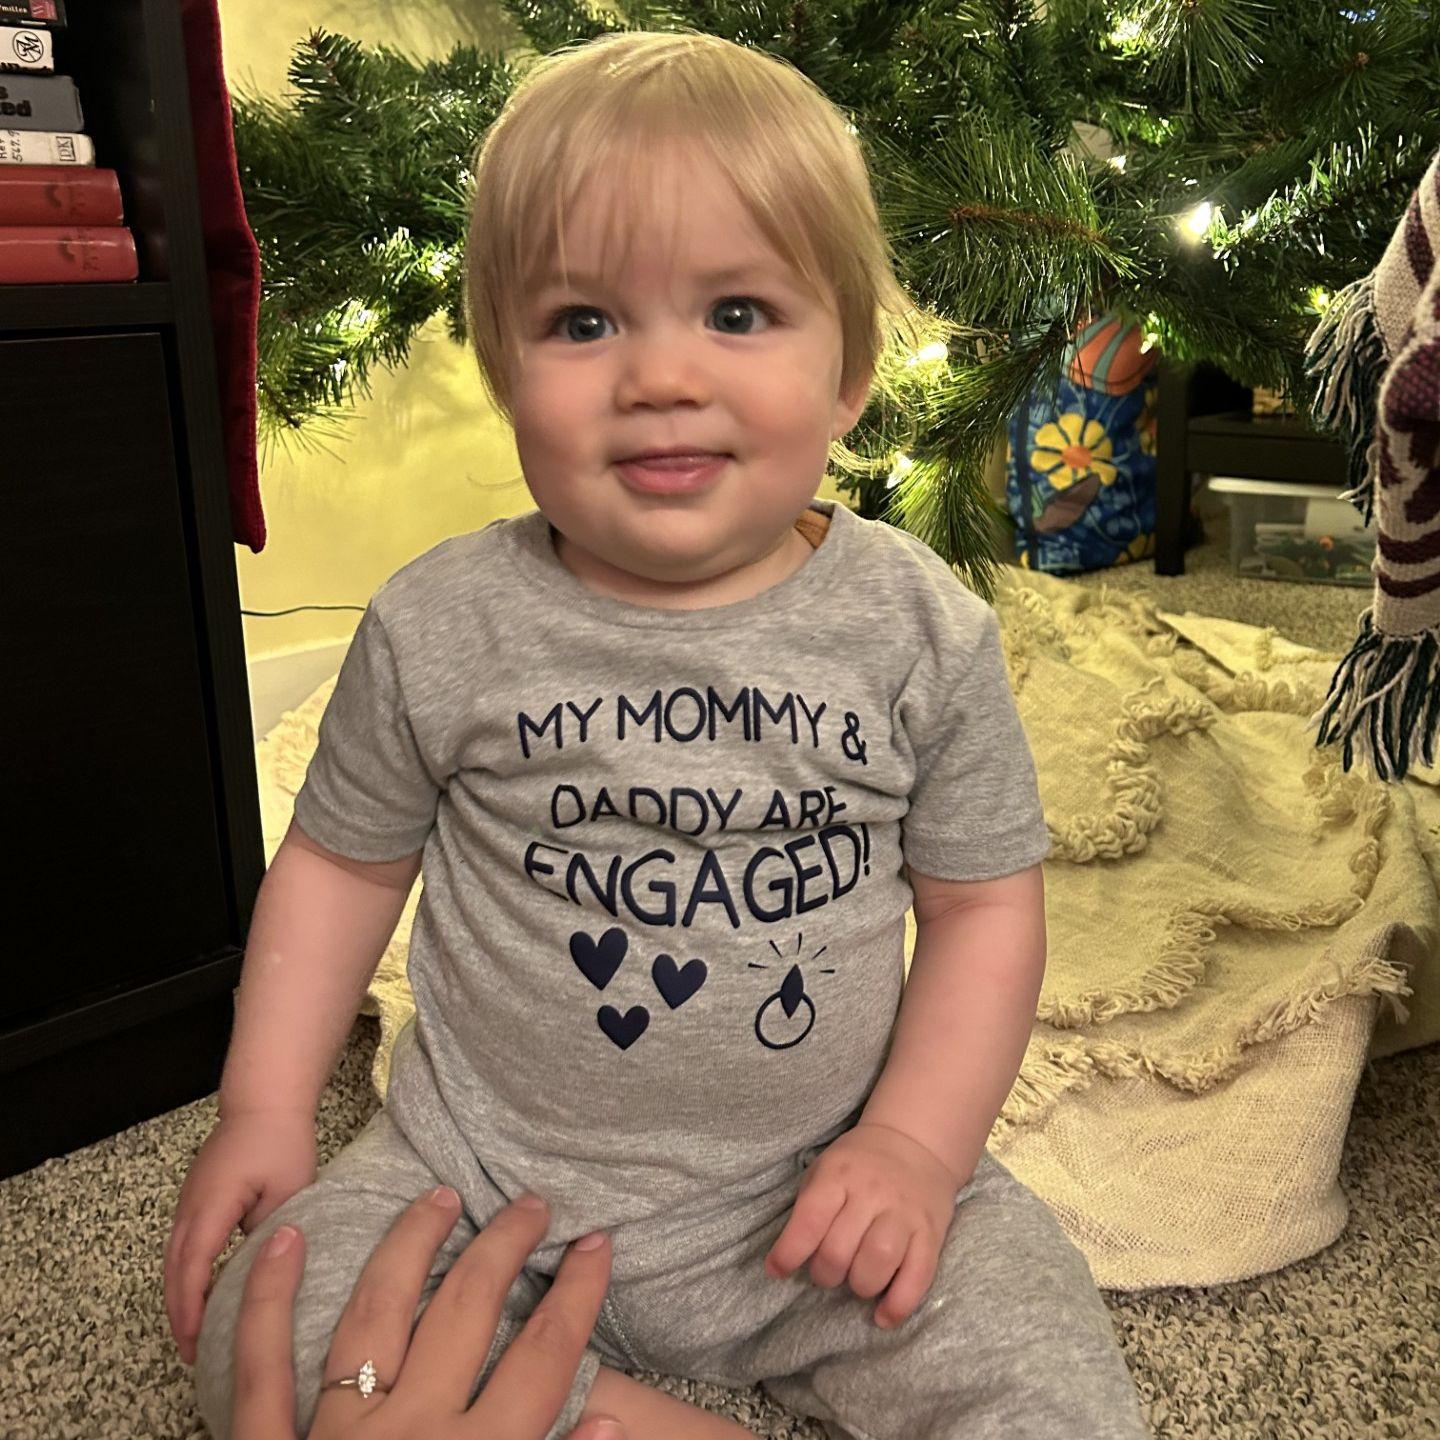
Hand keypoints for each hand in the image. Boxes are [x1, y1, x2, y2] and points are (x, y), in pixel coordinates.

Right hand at [166, 1110, 317, 1364]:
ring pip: (173, 1260)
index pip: (194, 1266)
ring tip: (195, 1333)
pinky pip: (182, 1246)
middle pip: (173, 1270)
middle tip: (193, 1353)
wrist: (265, 1100)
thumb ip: (271, 1232)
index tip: (195, 1340)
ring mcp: (187, 1203)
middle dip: (179, 1314)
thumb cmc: (281, 1141)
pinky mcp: (194, 1200)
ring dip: (179, 1296)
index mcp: (211, 1205)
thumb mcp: (289, 1190)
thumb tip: (261, 1271)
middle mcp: (189, 1208)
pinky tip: (203, 1292)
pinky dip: (185, 1275)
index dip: (192, 1307)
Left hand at [233, 1189, 627, 1439]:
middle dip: (506, 1247)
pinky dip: (267, 1301)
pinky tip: (285, 1239)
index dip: (577, 1293)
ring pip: (377, 1312)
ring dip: (412, 1246)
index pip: (545, 1359)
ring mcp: (334, 1438)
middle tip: (533, 1204)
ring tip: (442, 1197)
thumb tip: (607, 1424)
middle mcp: (411, 1435)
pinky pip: (259, 1368)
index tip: (598, 1243)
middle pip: (469, 1312)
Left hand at [763, 1122, 960, 1328]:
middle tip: (826, 1271)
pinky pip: (918, 1276)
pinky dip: (899, 1304)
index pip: (810, 1219)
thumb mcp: (825, 1168)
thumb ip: (808, 1207)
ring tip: (856, 1282)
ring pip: (878, 1263)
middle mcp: (872, 1193)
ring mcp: (904, 1213)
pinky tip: (884, 1315)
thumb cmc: (858, 1163)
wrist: (915, 1142)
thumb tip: (785, 1258)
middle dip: (824, 1273)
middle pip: (839, 1250)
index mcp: (839, 1175)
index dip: (789, 1252)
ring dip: (859, 1285)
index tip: (776, 1270)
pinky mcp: (931, 1233)